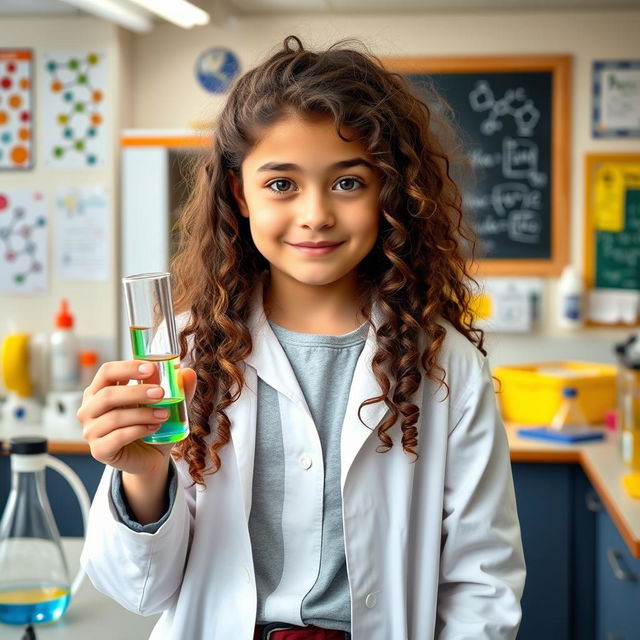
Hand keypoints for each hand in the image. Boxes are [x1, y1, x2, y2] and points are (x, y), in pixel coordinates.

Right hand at [77, 360, 196, 475]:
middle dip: (136, 392)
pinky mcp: (99, 450)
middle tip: (161, 393)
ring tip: (165, 414)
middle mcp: (89, 409)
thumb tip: (188, 372)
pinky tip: (154, 428)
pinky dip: (138, 430)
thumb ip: (177, 388)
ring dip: (143, 414)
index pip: (107, 372)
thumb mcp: (166, 404)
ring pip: (114, 417)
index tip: (151, 369)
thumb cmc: (151, 424)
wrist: (150, 457)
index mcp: (100, 390)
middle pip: (107, 394)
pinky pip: (117, 437)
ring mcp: (91, 431)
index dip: (127, 367)